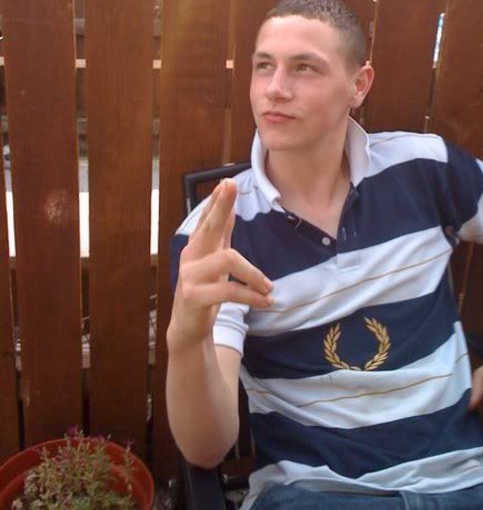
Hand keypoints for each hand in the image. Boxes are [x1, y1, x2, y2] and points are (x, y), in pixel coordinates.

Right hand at [168, 178, 271, 351]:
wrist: (188, 328)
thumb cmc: (205, 290)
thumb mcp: (216, 261)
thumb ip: (222, 237)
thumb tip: (232, 208)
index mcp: (198, 246)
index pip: (208, 218)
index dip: (217, 200)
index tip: (227, 181)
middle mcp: (191, 256)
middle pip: (208, 226)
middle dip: (220, 205)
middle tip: (230, 185)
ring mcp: (189, 275)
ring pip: (227, 259)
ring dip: (254, 274)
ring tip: (268, 288)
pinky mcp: (194, 296)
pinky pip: (228, 291)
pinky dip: (251, 296)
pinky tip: (265, 301)